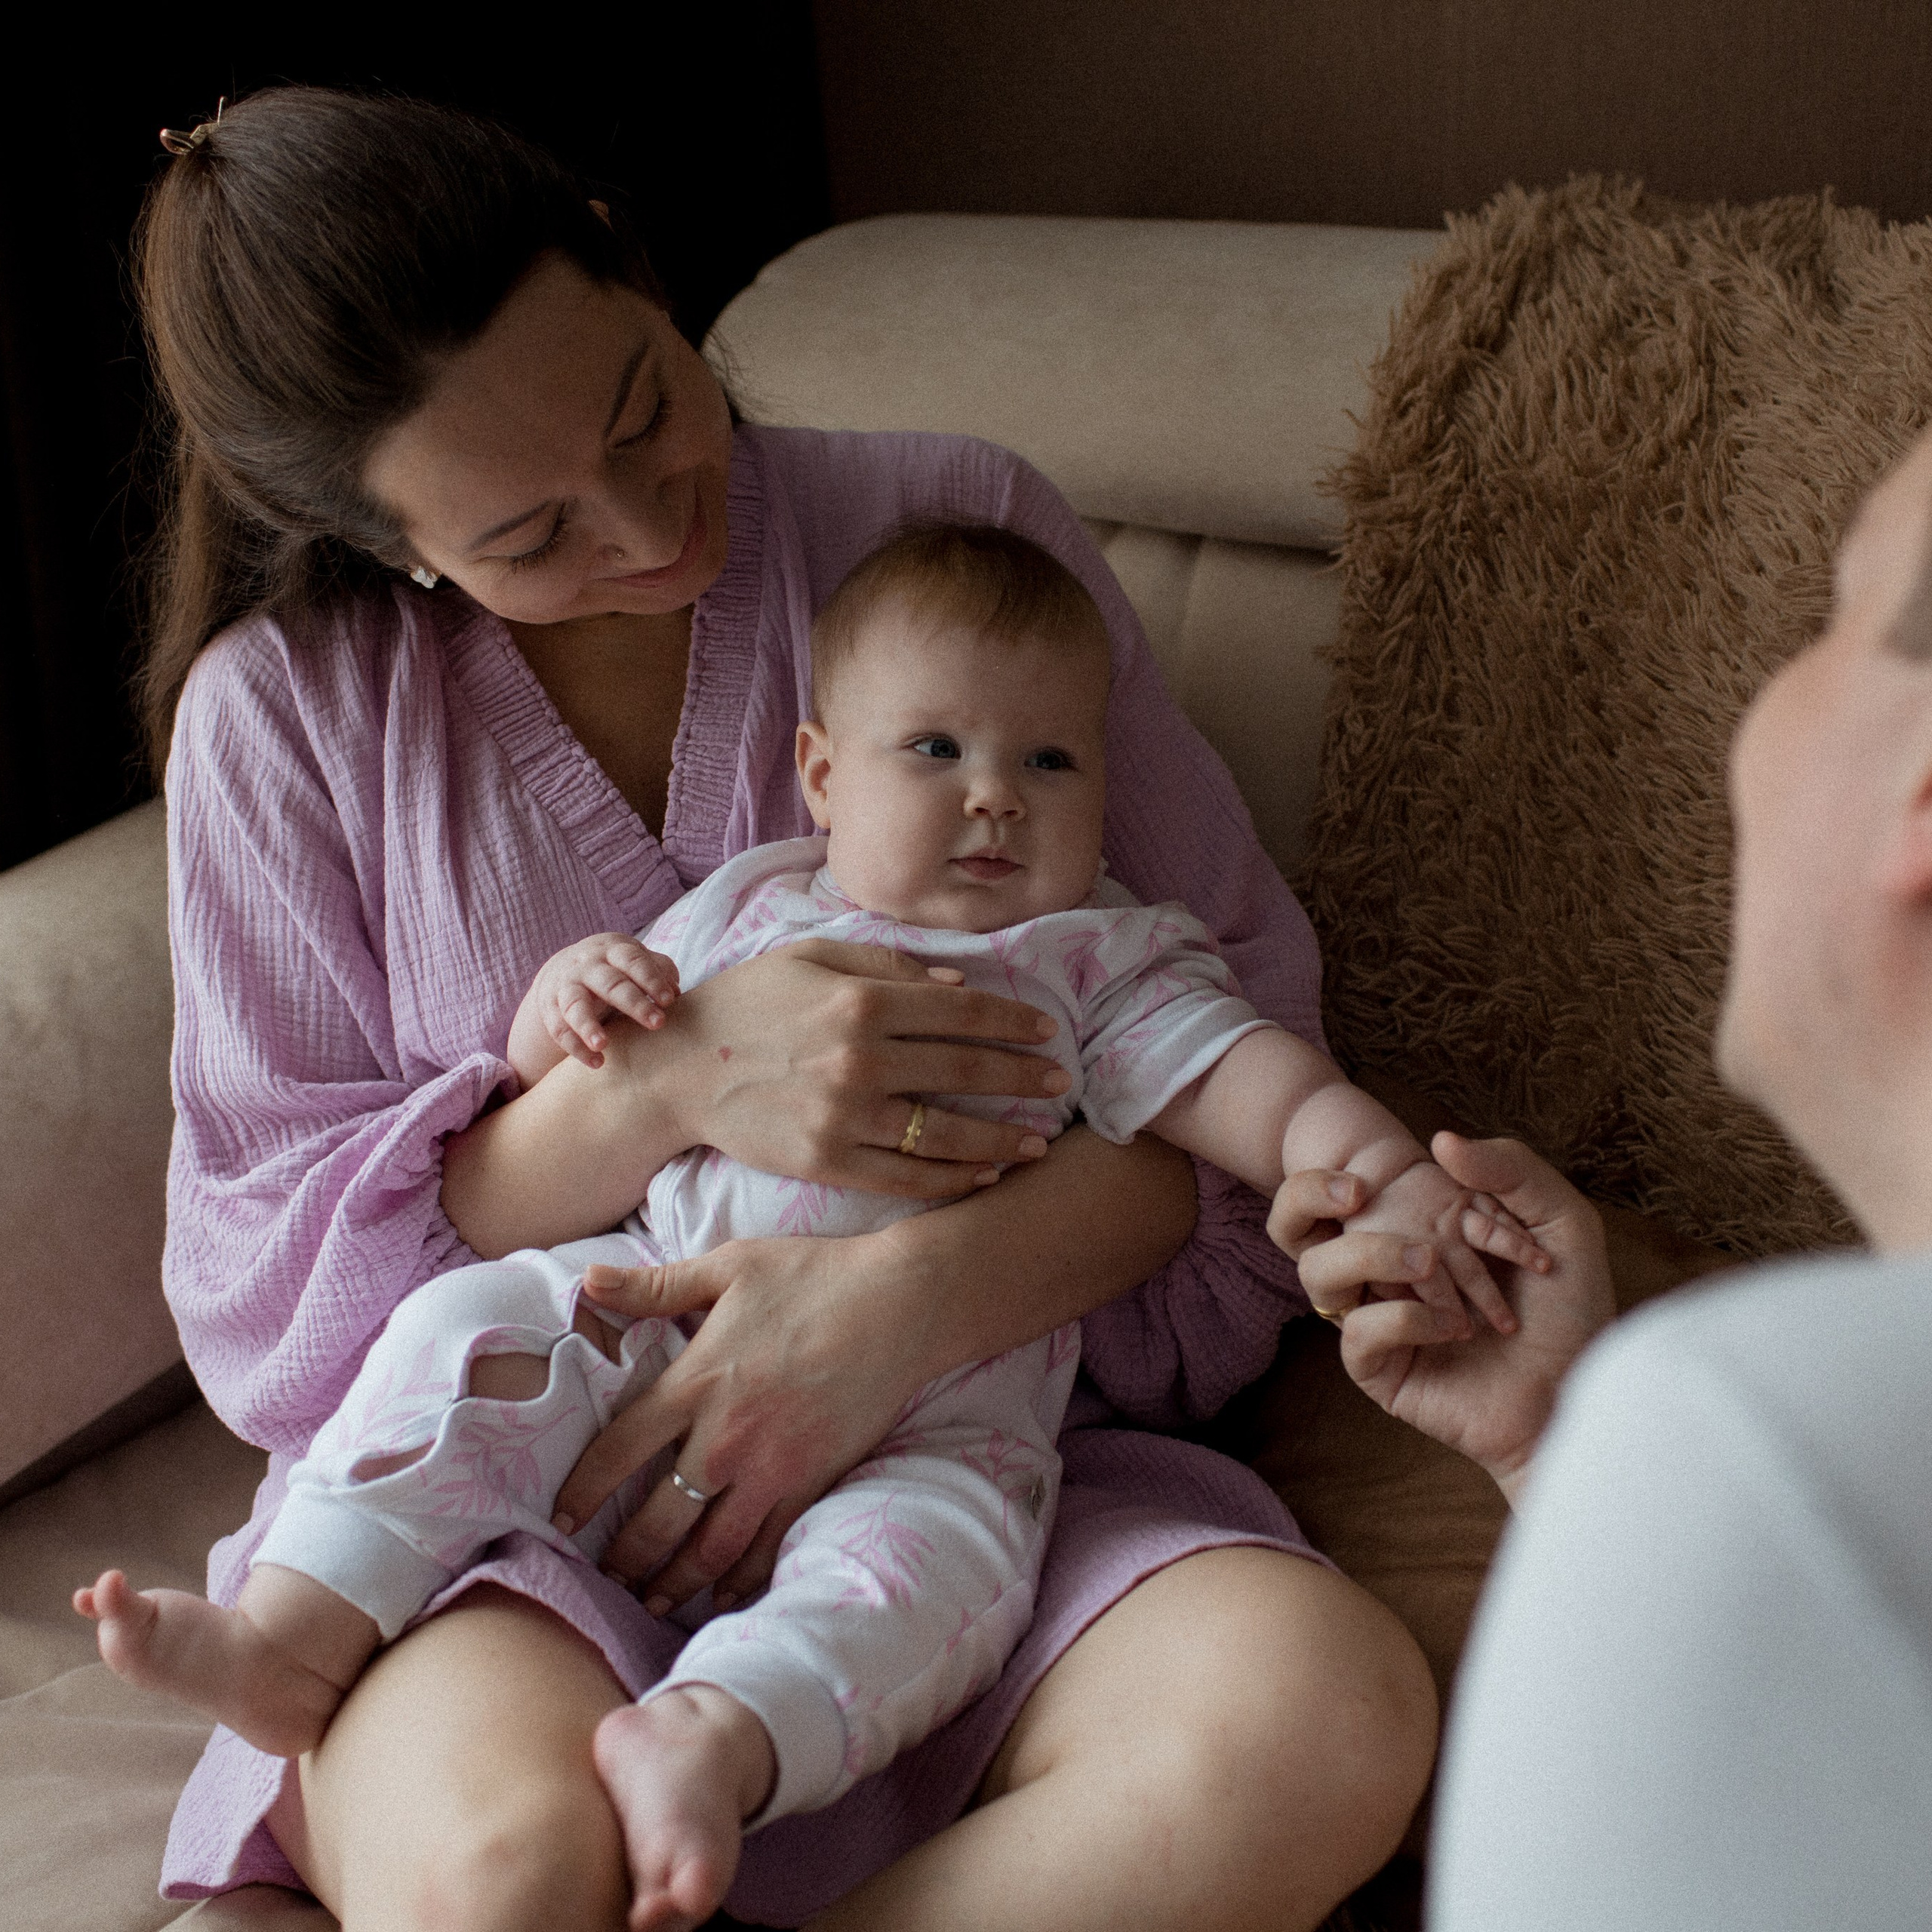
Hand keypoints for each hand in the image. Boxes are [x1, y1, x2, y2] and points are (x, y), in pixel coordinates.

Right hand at [512, 932, 681, 1075]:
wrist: (561, 971)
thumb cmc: (612, 969)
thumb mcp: (632, 961)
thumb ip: (657, 969)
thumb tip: (674, 991)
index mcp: (612, 950)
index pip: (633, 960)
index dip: (651, 979)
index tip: (670, 1000)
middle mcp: (587, 966)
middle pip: (610, 983)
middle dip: (634, 1003)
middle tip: (658, 1023)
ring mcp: (566, 986)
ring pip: (575, 1005)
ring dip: (587, 1026)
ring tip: (603, 1045)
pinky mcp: (550, 1009)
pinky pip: (559, 1030)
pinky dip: (576, 1047)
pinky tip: (596, 1063)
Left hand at [551, 1238, 931, 1611]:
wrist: (899, 1303)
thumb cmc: (812, 1276)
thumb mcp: (729, 1267)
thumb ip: (655, 1286)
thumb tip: (586, 1280)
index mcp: (697, 1381)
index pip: (619, 1450)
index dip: (583, 1492)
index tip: (562, 1521)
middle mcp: (726, 1436)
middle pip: (658, 1518)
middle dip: (626, 1558)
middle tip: (609, 1579)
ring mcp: (772, 1467)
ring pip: (710, 1548)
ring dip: (676, 1582)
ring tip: (654, 1601)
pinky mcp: (814, 1481)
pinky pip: (769, 1547)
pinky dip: (742, 1578)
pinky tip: (724, 1594)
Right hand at [647, 938, 1064, 1200]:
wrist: (677, 1069)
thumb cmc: (745, 1003)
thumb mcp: (809, 957)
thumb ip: (886, 964)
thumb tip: (958, 984)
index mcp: (860, 1002)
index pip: (960, 1012)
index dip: (1012, 1022)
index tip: (1046, 1032)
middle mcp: (860, 1060)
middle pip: (964, 1070)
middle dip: (1022, 1078)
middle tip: (1060, 1084)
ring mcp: (845, 1116)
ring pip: (946, 1133)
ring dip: (1002, 1139)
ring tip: (1038, 1142)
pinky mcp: (828, 1161)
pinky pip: (907, 1177)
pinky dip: (952, 1179)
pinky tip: (984, 1175)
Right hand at [1270, 1134, 1615, 1501]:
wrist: (1581, 1397)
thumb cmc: (1571, 1313)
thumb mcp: (1561, 1223)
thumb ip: (1510, 1168)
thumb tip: (1440, 1140)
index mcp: (1412, 1229)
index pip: (1339, 1190)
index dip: (1325, 1176)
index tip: (1361, 1175)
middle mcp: (1383, 1271)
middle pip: (1295, 1224)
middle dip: (1307, 1195)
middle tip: (1358, 1192)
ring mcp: (1377, 1320)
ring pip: (1319, 1273)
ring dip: (1370, 1253)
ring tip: (1429, 1263)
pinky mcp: (1381, 1370)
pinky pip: (1359, 1332)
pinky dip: (1404, 1318)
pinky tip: (1454, 1328)